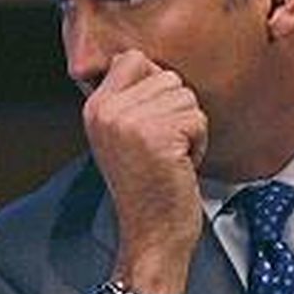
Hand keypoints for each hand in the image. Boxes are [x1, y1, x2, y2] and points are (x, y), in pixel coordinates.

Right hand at [82, 51, 207, 293]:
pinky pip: (197, 119)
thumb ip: (128, 99)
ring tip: (169, 157)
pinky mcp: (158, 137)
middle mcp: (107, 111)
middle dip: (176, 111)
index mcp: (95, 108)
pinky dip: (198, 143)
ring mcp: (131, 123)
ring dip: (189, 128)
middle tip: (161, 148)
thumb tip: (147, 61)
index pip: (133, 59)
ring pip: (185, 96)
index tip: (151, 124)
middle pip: (166, 76)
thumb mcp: (122, 136)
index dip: (155, 87)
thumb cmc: (146, 188)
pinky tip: (179, 166)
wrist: (151, 234)